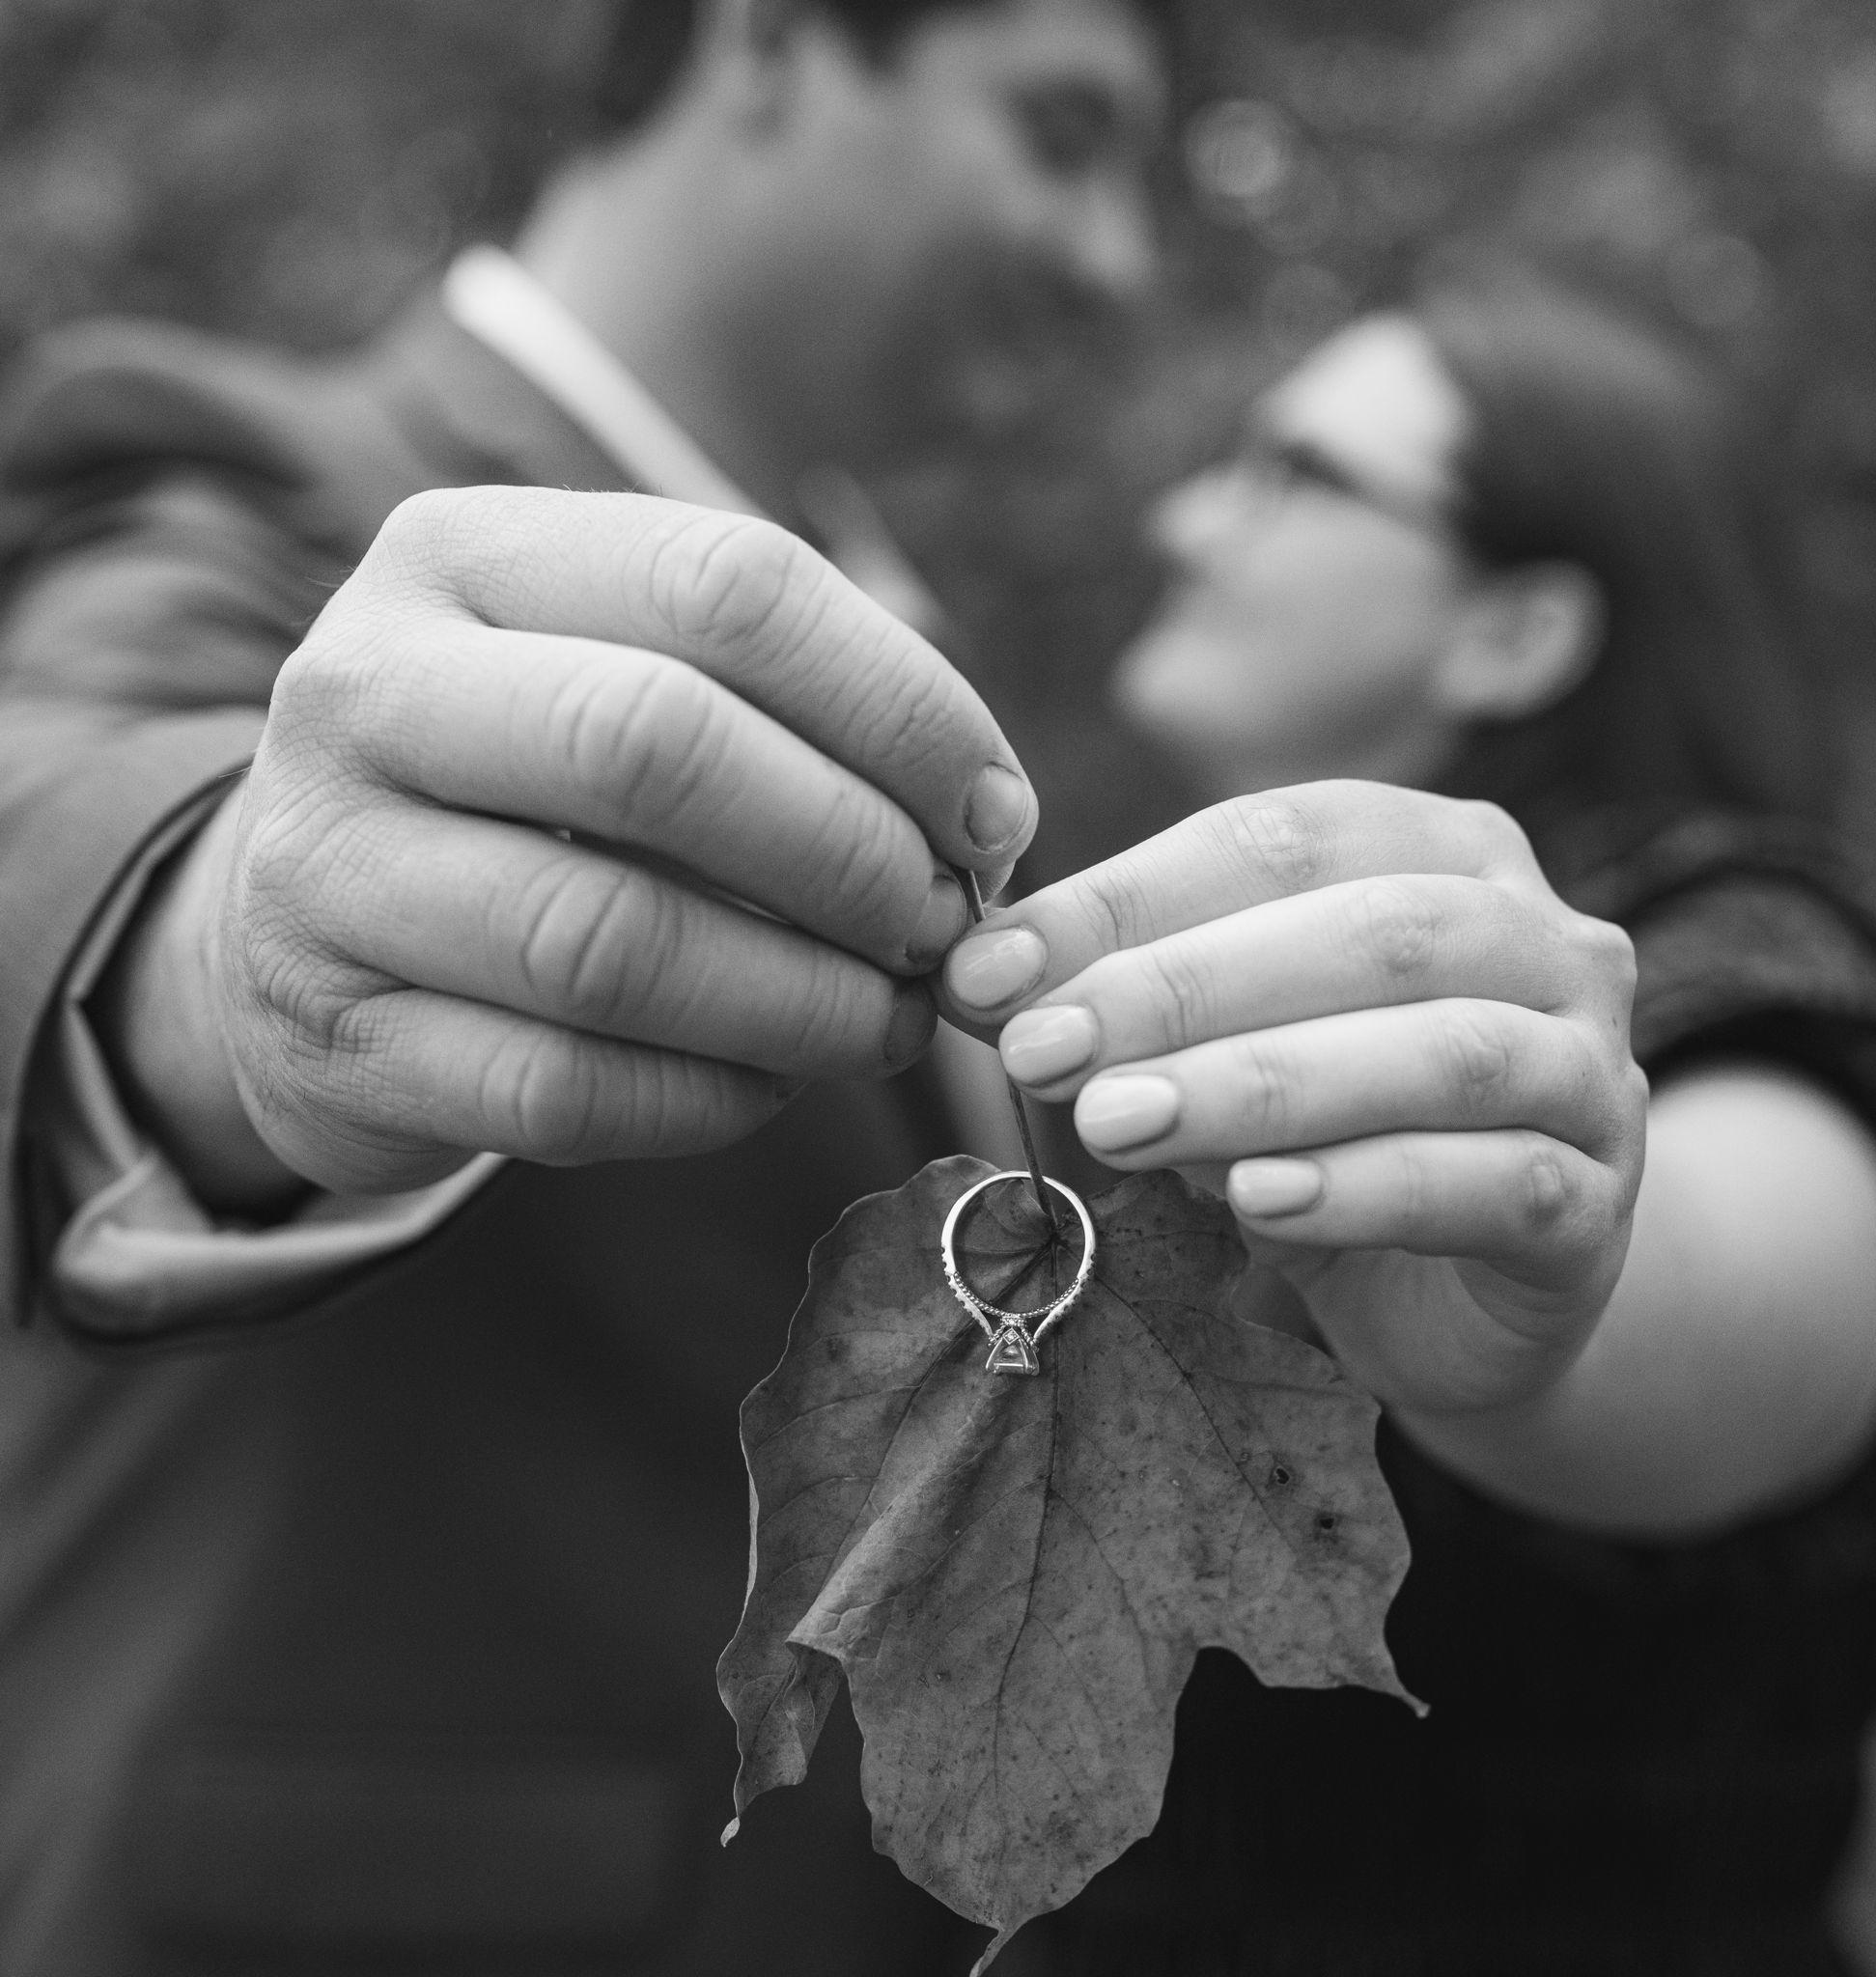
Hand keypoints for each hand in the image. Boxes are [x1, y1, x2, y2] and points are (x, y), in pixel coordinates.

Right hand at [108, 487, 1033, 1199]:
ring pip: (610, 943)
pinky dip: (711, 1100)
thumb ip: (789, 710)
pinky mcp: (335, 1041)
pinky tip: (773, 1080)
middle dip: (851, 854)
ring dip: (801, 1000)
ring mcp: (326, 871)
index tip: (993, 817)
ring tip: (888, 1020)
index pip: (728, 584)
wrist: (296, 916)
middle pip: (655, 746)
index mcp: (464, 554)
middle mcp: (366, 688)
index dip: (903, 706)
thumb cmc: (528, 788)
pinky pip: (565, 1092)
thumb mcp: (619, 674)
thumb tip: (987, 825)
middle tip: (942, 929)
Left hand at [938, 783, 1646, 1418]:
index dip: (1128, 896)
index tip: (988, 969)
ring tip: (1117, 1125)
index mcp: (1446, 852)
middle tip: (1040, 1049)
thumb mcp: (1218, 1052)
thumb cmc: (1326, 1136)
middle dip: (1184, 988)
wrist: (1466, 1295)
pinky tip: (1257, 1204)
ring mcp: (1592, 1071)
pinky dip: (1366, 1187)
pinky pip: (1492, 1183)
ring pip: (1440, 1052)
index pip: (1281, 839)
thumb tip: (974, 982)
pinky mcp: (1599, 1206)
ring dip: (1261, 1084)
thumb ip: (1127, 1008)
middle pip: (1369, 931)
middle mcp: (1545, 939)